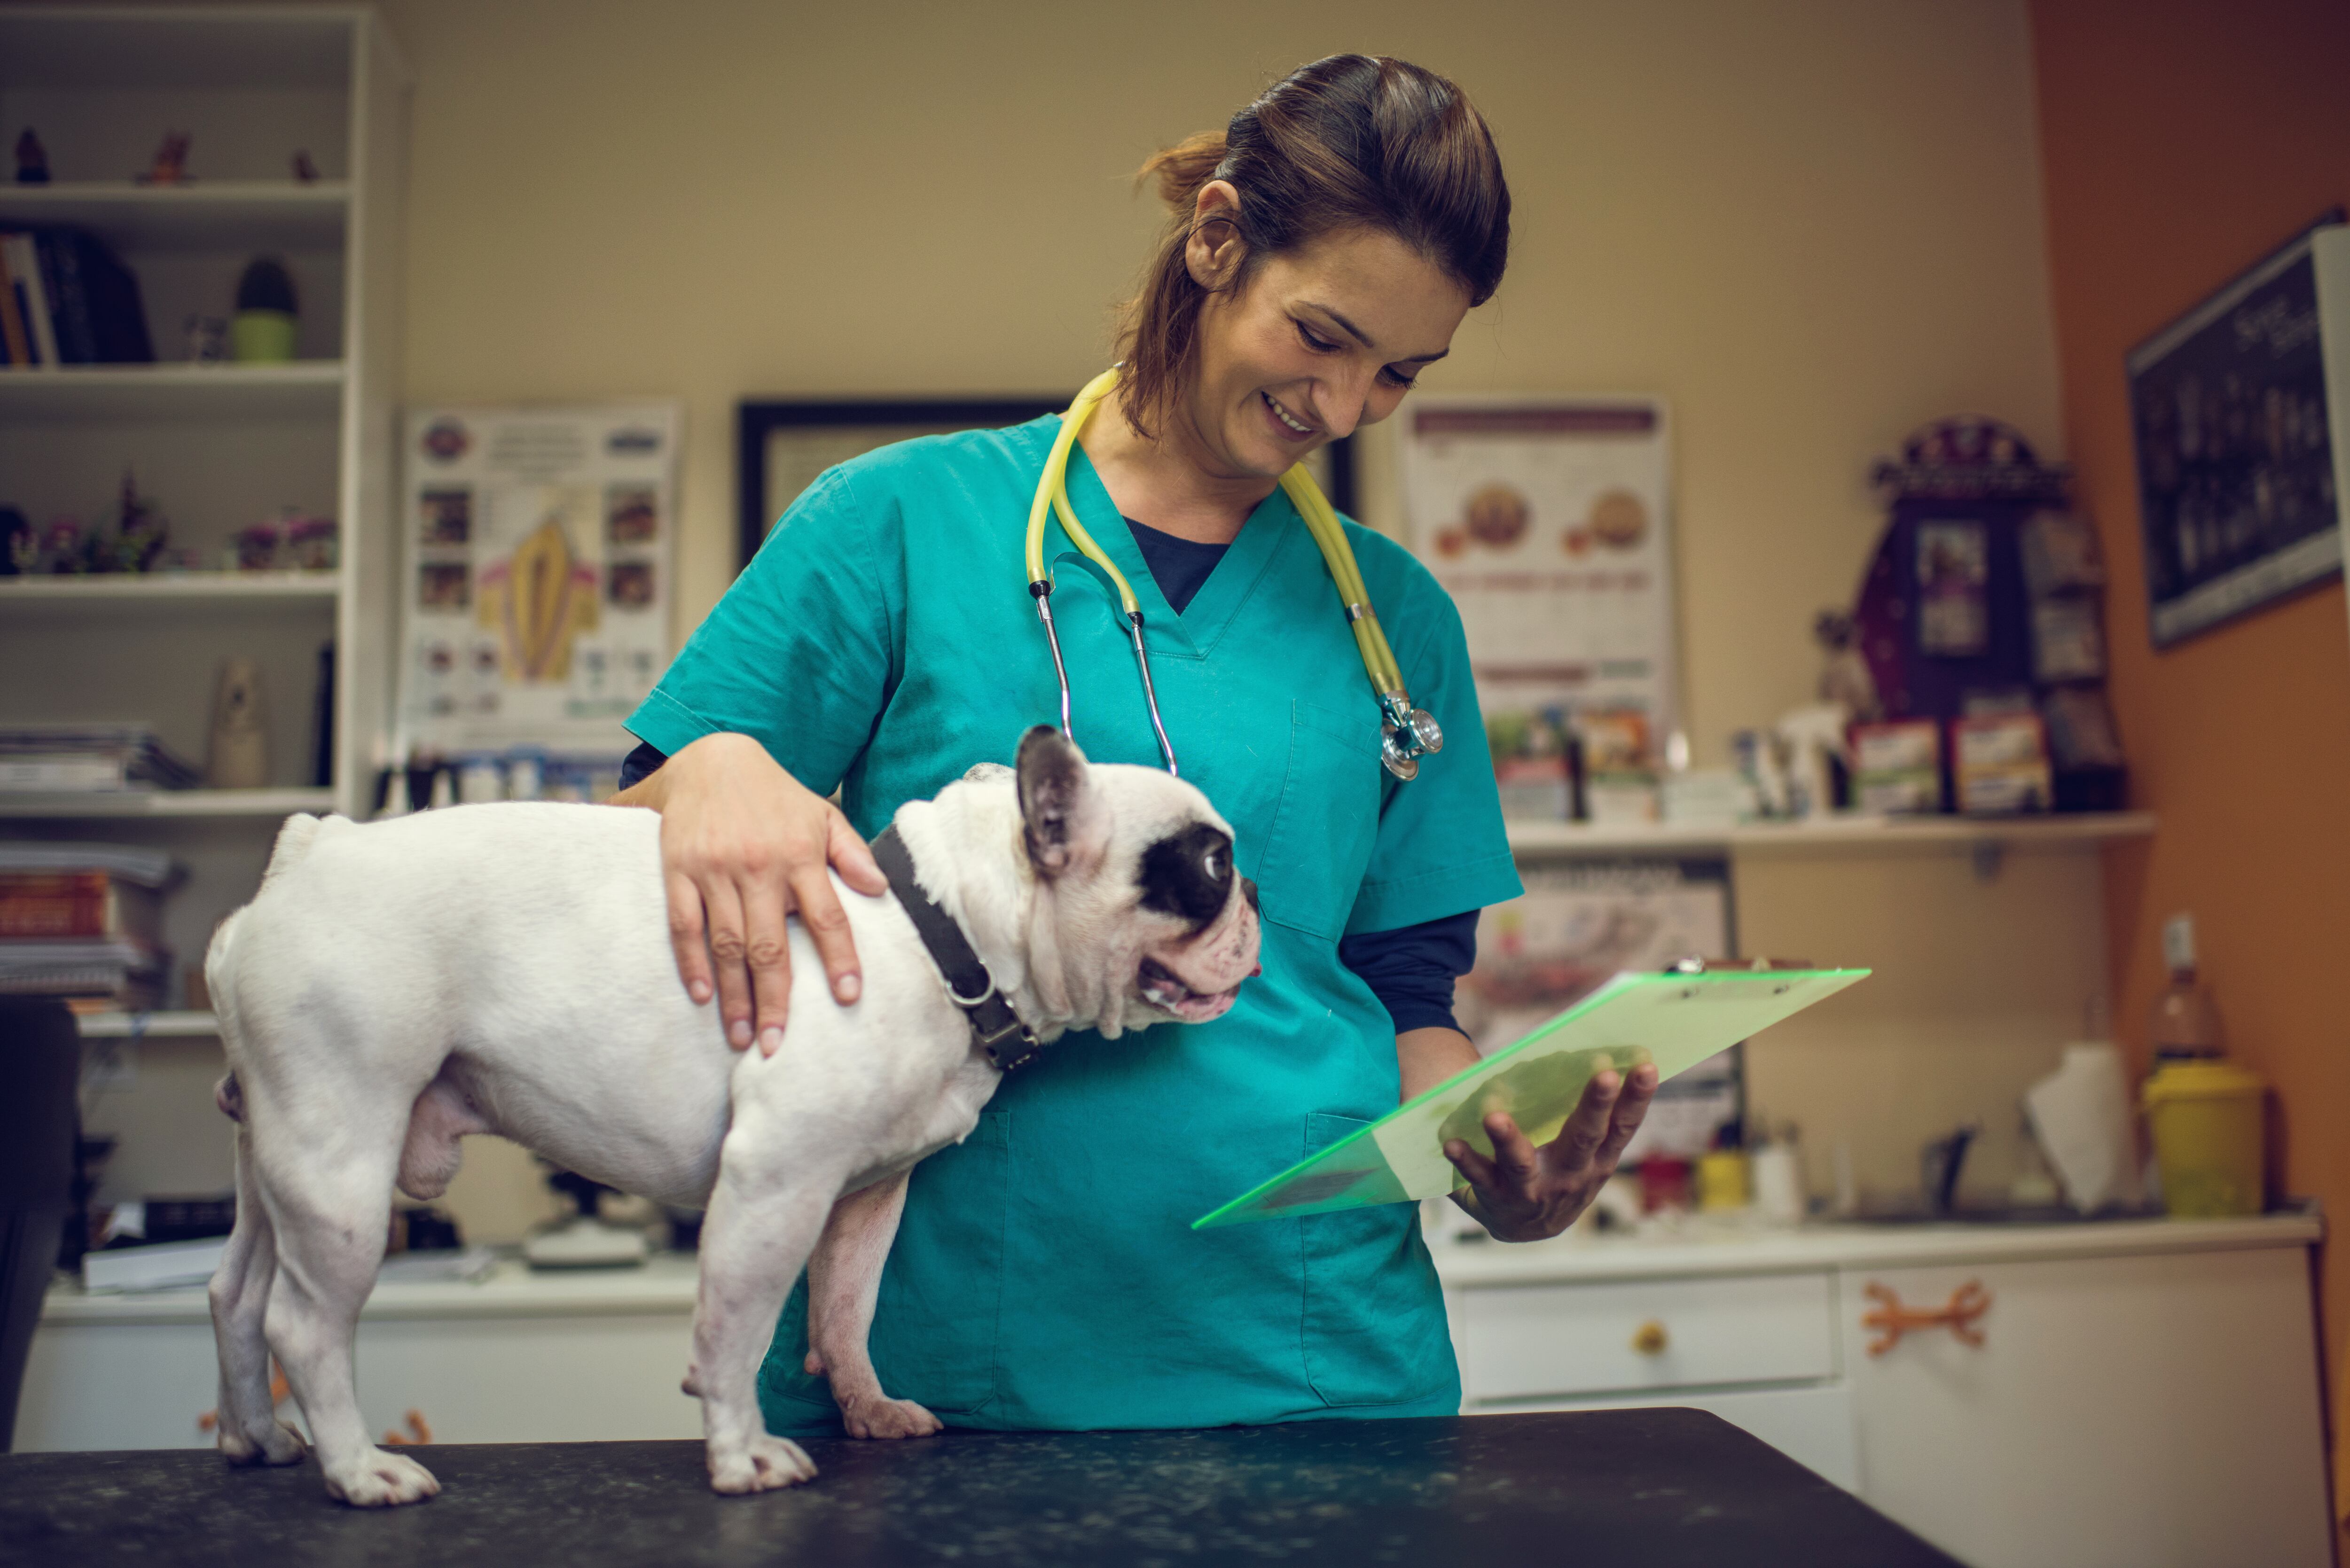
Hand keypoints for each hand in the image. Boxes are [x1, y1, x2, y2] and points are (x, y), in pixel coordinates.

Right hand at [612, 732, 886, 1054]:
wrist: (711, 758)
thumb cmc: (775, 796)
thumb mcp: (821, 814)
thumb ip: (851, 852)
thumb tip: (881, 890)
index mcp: (799, 854)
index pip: (826, 915)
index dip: (839, 957)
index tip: (849, 996)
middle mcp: (757, 866)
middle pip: (770, 945)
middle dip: (774, 1000)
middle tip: (776, 1045)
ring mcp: (715, 870)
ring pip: (726, 944)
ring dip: (734, 995)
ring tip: (740, 1036)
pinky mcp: (678, 870)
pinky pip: (684, 924)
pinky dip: (692, 963)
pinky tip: (703, 996)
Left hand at [1443, 1064, 1659, 1241]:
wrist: (1524, 1226)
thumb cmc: (1558, 1172)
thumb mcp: (1585, 1153)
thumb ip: (1592, 1115)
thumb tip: (1608, 1055)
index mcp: (1597, 1160)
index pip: (1622, 1126)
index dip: (1637, 1098)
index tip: (1646, 1066)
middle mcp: (1571, 1177)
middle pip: (1584, 1138)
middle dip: (1595, 1105)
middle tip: (1604, 1074)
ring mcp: (1534, 1191)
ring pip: (1522, 1164)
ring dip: (1508, 1139)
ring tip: (1494, 1117)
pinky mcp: (1497, 1199)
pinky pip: (1478, 1177)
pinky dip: (1465, 1160)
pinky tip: (1451, 1144)